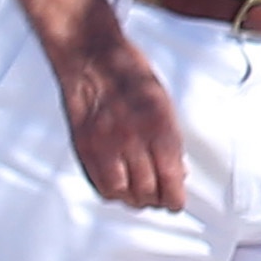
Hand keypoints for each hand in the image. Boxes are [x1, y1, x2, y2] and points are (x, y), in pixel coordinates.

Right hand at [51, 17, 185, 210]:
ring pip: (122, 193)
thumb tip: (177, 173)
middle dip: (156, 200)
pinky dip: (112, 191)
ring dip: (134, 199)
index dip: (174, 199)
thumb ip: (170, 140)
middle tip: (159, 199)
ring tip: (140, 195)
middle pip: (147, 191)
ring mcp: (105, 144)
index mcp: (160, 127)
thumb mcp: (165, 105)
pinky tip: (120, 186)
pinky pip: (100, 183)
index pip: (170, 180)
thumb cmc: (133, 76)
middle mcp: (132, 139)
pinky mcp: (84, 146)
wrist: (92, 57)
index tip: (176, 203)